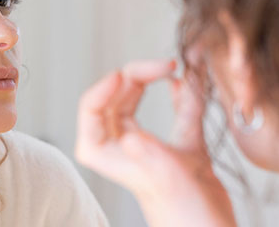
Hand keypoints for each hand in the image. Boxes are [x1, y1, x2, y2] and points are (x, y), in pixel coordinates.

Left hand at [75, 59, 235, 226]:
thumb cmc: (187, 216)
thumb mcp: (166, 180)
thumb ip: (149, 155)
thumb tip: (131, 136)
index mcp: (104, 152)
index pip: (91, 108)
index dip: (105, 85)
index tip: (126, 74)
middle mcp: (121, 146)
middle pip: (116, 96)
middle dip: (138, 75)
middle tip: (166, 65)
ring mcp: (147, 145)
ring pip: (140, 100)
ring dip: (155, 80)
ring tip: (174, 68)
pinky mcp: (174, 147)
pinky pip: (172, 111)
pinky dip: (180, 95)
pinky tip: (186, 83)